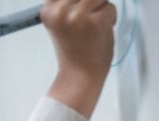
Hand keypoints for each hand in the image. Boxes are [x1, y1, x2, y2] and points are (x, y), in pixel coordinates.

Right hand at [42, 0, 116, 117]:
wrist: (79, 75)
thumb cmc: (73, 50)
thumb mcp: (60, 22)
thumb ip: (67, 4)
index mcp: (48, 10)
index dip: (77, 1)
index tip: (80, 10)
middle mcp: (60, 10)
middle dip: (91, 2)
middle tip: (88, 18)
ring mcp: (78, 15)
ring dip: (101, 8)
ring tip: (94, 25)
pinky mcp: (96, 21)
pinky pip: (110, 8)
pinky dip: (110, 19)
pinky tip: (100, 33)